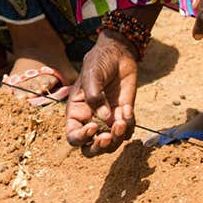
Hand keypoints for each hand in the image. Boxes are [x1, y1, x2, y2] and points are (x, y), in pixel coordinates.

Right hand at [64, 32, 138, 155]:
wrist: (119, 54)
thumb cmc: (99, 62)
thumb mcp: (91, 74)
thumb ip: (94, 95)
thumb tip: (104, 119)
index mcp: (77, 112)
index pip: (73, 136)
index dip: (81, 138)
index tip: (93, 127)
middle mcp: (91, 120)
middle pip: (90, 148)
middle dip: (99, 148)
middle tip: (108, 137)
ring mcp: (108, 120)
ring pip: (111, 144)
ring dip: (117, 137)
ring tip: (122, 119)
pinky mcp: (124, 116)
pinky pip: (127, 131)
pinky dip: (129, 125)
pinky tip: (127, 109)